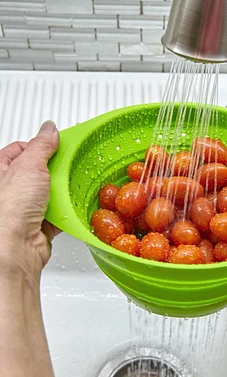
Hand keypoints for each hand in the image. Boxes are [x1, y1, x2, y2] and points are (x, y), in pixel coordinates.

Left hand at [0, 121, 58, 282]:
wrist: (15, 247)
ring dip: (62, 191)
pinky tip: (69, 207)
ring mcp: (25, 206)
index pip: (21, 149)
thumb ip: (41, 145)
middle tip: (65, 168)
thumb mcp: (29, 165)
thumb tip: (49, 129)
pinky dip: (66, 210)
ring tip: (67, 188)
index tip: (56, 146)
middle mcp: (11, 189)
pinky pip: (58, 212)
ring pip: (50, 192)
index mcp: (1, 170)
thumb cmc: (9, 209)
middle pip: (39, 171)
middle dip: (55, 171)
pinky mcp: (39, 223)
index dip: (40, 146)